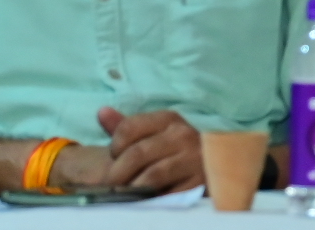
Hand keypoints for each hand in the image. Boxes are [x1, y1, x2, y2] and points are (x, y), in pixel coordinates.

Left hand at [85, 108, 204, 193]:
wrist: (213, 167)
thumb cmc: (174, 151)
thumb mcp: (153, 134)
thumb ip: (126, 126)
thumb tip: (102, 112)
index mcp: (168, 119)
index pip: (128, 128)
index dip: (114, 147)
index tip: (115, 159)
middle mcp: (183, 135)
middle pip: (137, 154)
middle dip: (117, 174)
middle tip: (111, 187)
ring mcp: (194, 159)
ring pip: (151, 176)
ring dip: (133, 189)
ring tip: (127, 195)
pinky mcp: (200, 183)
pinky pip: (167, 195)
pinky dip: (153, 200)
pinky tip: (148, 200)